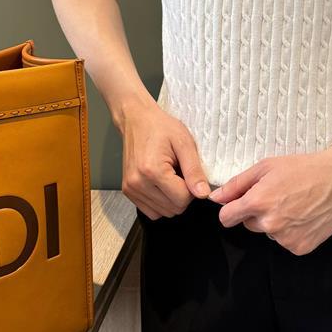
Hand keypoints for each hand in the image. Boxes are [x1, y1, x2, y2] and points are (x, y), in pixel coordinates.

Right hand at [118, 99, 210, 219]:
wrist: (137, 119)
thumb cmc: (161, 127)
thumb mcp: (184, 143)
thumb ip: (194, 171)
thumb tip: (203, 194)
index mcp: (152, 171)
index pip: (182, 199)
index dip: (192, 189)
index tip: (189, 173)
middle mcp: (138, 183)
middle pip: (173, 208)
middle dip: (183, 194)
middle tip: (180, 172)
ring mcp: (131, 189)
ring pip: (163, 213)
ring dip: (172, 199)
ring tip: (170, 176)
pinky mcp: (128, 192)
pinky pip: (151, 211)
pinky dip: (161, 202)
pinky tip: (162, 184)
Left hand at [207, 143, 331, 254]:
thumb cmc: (303, 168)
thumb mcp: (266, 167)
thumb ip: (237, 184)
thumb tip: (215, 198)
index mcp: (258, 202)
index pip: (227, 218)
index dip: (231, 209)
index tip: (240, 204)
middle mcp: (269, 224)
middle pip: (248, 225)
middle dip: (257, 213)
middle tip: (277, 196)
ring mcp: (285, 238)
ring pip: (268, 232)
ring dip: (275, 222)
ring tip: (294, 204)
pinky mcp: (300, 247)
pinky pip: (285, 241)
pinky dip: (291, 231)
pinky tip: (303, 216)